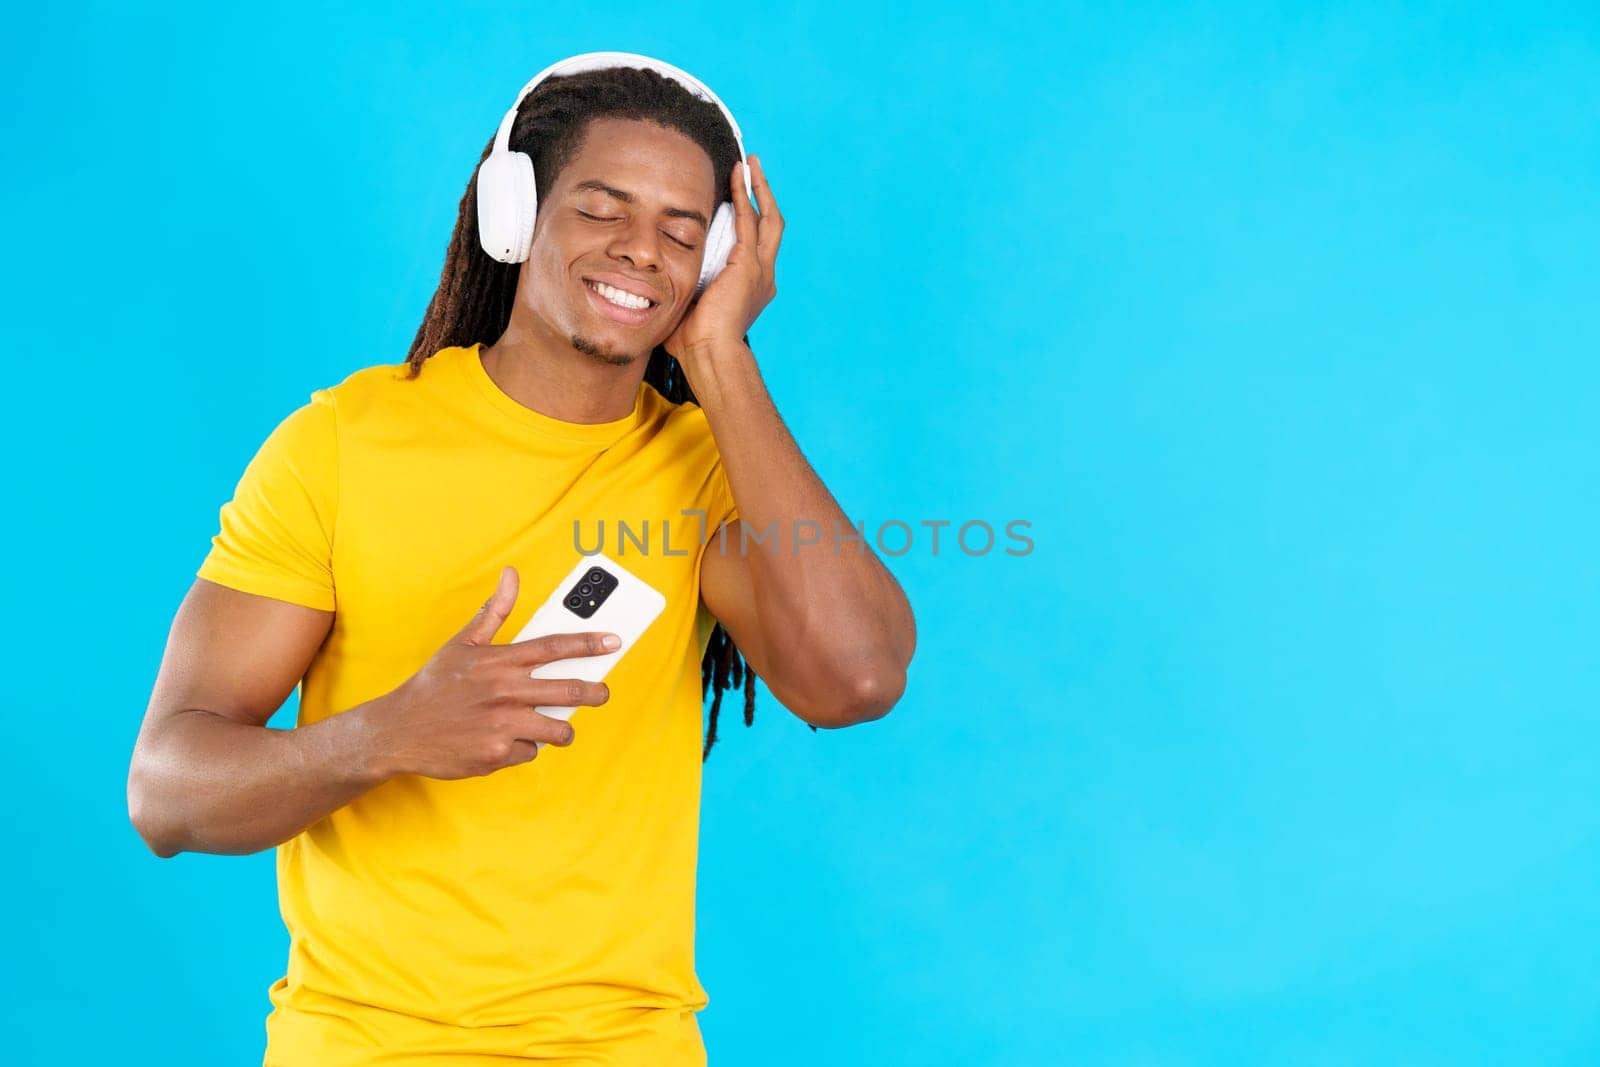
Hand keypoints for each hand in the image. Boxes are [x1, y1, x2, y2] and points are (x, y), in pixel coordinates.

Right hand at [361, 566, 616, 779]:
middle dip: (595, 692)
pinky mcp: (497, 754)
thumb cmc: (434, 685)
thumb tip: (511, 575)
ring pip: (558, 730)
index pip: (554, 647)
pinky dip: (524, 747)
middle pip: (569, 691)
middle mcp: (504, 691)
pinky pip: (531, 752)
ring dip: (560, 728)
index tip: (614, 641)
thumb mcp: (462, 643)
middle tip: (601, 693)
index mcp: (499, 661)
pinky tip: (505, 740)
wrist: (399, 730)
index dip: (589, 643)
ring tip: (549, 725)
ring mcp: (502, 725)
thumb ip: (494, 611)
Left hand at [664, 154, 784, 363]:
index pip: (755, 246)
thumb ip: (683, 291)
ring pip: (768, 218)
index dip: (750, 220)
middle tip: (754, 171)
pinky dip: (743, 196)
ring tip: (749, 164)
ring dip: (758, 189)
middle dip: (764, 196)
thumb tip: (654, 287)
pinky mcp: (748, 265)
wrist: (710, 355)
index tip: (740, 200)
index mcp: (752, 288)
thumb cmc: (695, 344)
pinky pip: (748, 220)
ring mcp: (759, 270)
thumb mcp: (690, 309)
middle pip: (772, 226)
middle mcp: (762, 276)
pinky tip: (737, 176)